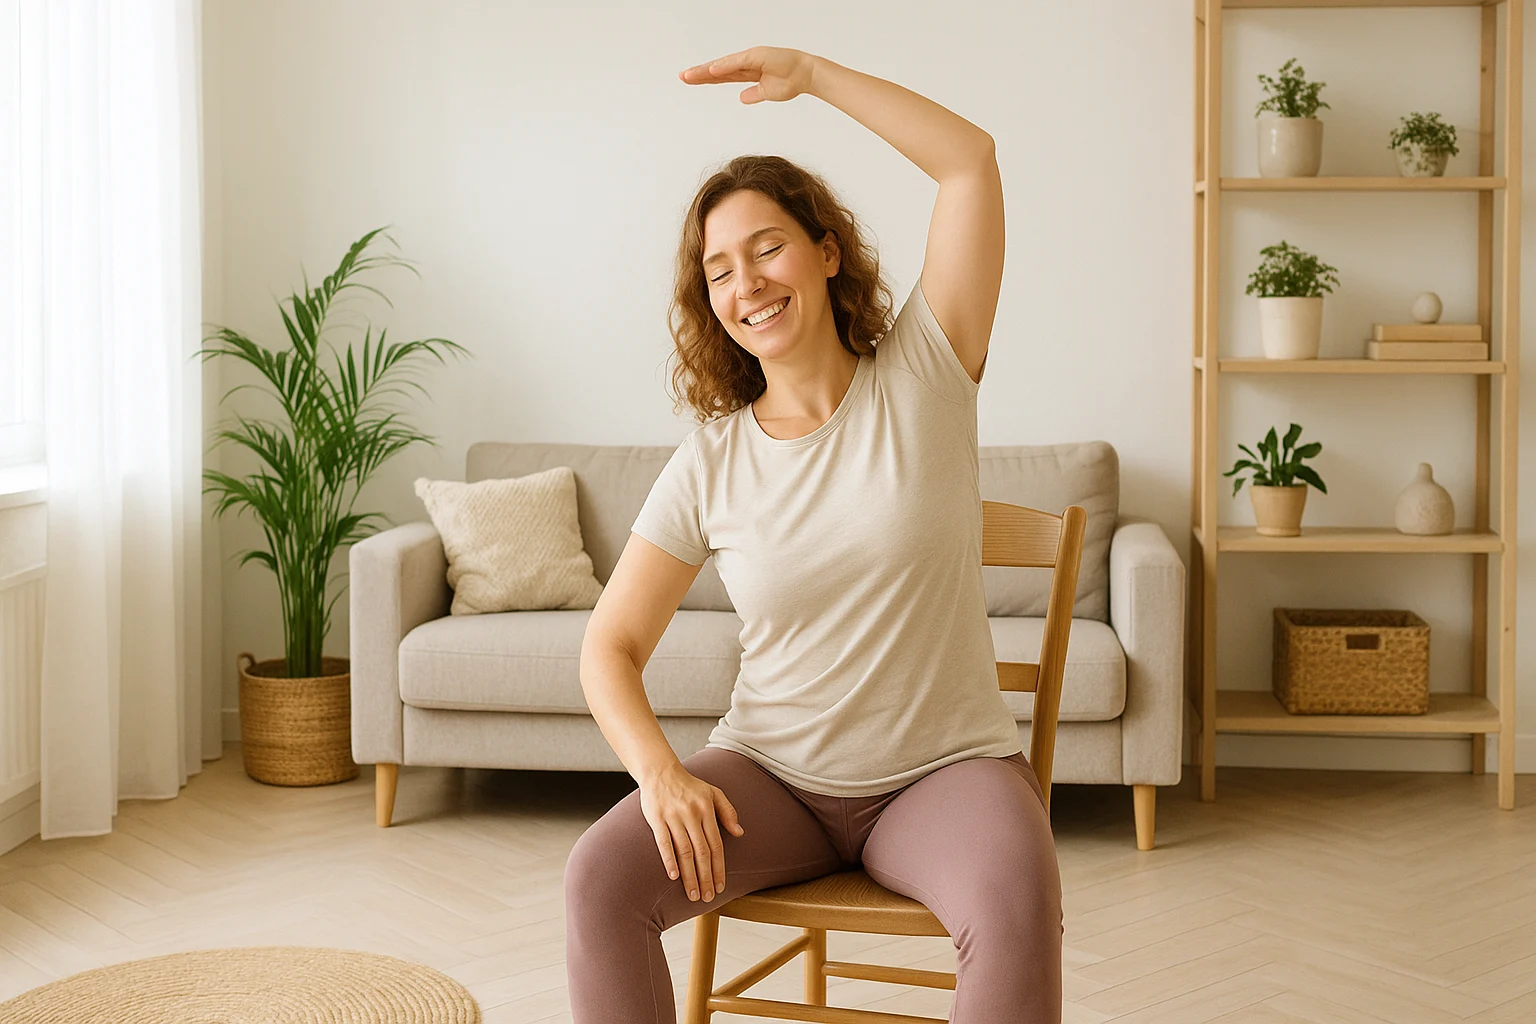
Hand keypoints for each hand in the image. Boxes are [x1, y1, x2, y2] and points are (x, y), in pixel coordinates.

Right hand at [640, 762, 745, 902]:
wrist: (661, 772)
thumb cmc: (689, 786)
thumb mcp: (713, 793)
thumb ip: (728, 811)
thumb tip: (739, 833)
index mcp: (707, 810)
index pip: (716, 845)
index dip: (719, 868)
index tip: (720, 886)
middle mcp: (692, 815)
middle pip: (702, 852)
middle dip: (706, 877)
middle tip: (707, 897)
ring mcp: (673, 817)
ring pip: (684, 851)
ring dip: (690, 875)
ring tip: (692, 894)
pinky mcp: (657, 819)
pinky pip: (664, 843)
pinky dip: (669, 860)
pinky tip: (674, 876)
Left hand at [678, 46, 816, 103]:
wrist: (806, 75)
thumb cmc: (790, 81)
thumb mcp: (767, 92)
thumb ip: (754, 94)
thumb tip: (742, 98)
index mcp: (746, 72)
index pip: (721, 76)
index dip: (705, 78)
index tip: (690, 81)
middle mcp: (745, 63)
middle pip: (718, 69)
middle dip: (699, 74)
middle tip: (681, 77)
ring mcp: (750, 58)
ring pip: (723, 65)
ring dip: (706, 70)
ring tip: (689, 75)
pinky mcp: (757, 56)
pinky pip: (737, 63)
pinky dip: (723, 66)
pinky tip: (711, 71)